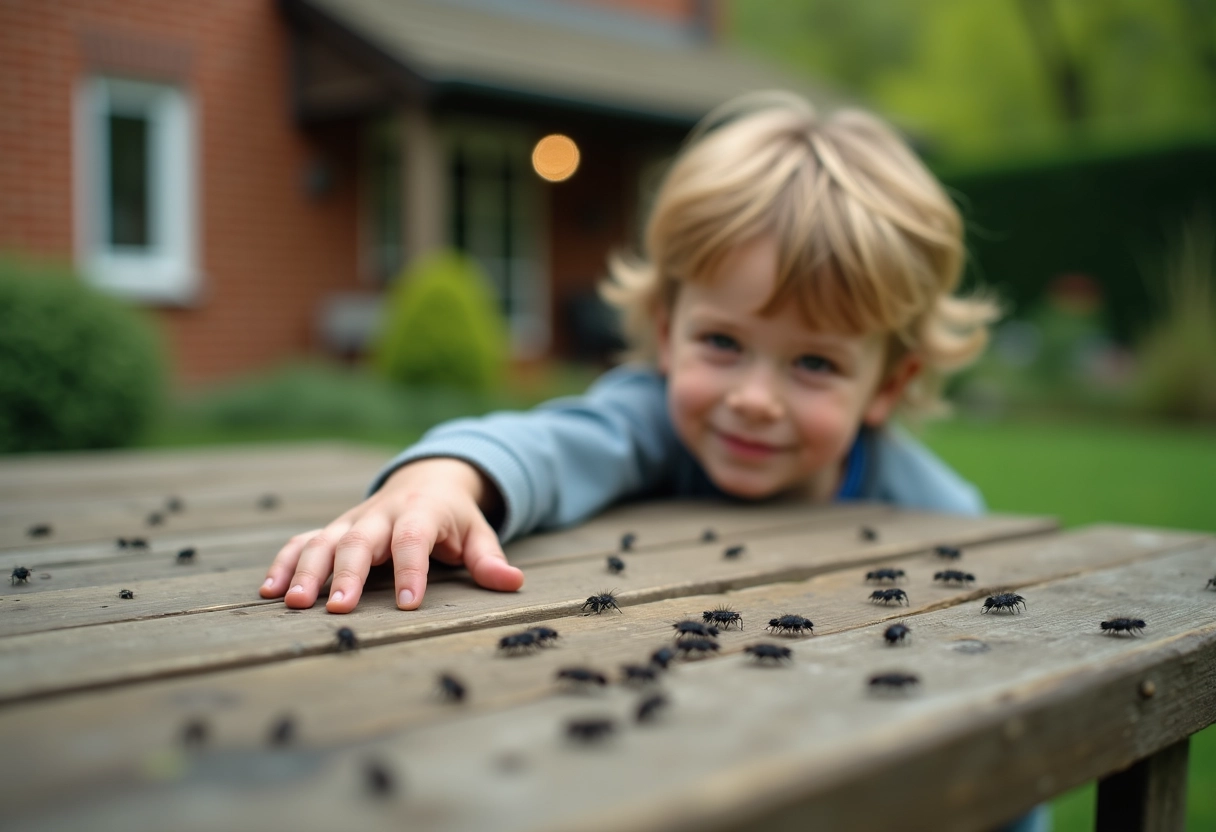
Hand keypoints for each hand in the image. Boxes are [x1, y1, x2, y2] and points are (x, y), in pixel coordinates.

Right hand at [259, 458, 522, 612]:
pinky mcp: (332, 529)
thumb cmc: (454, 517)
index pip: (414, 540)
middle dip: (347, 574)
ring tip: (294, 603)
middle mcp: (380, 514)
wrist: (426, 479)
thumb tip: (513, 582)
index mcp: (420, 513)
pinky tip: (269, 591)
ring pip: (323, 542)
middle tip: (337, 607)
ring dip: (306, 571)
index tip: (410, 603)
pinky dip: (284, 563)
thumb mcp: (478, 533)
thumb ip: (489, 559)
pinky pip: (302, 542)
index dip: (412, 570)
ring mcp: (352, 521)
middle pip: (359, 541)